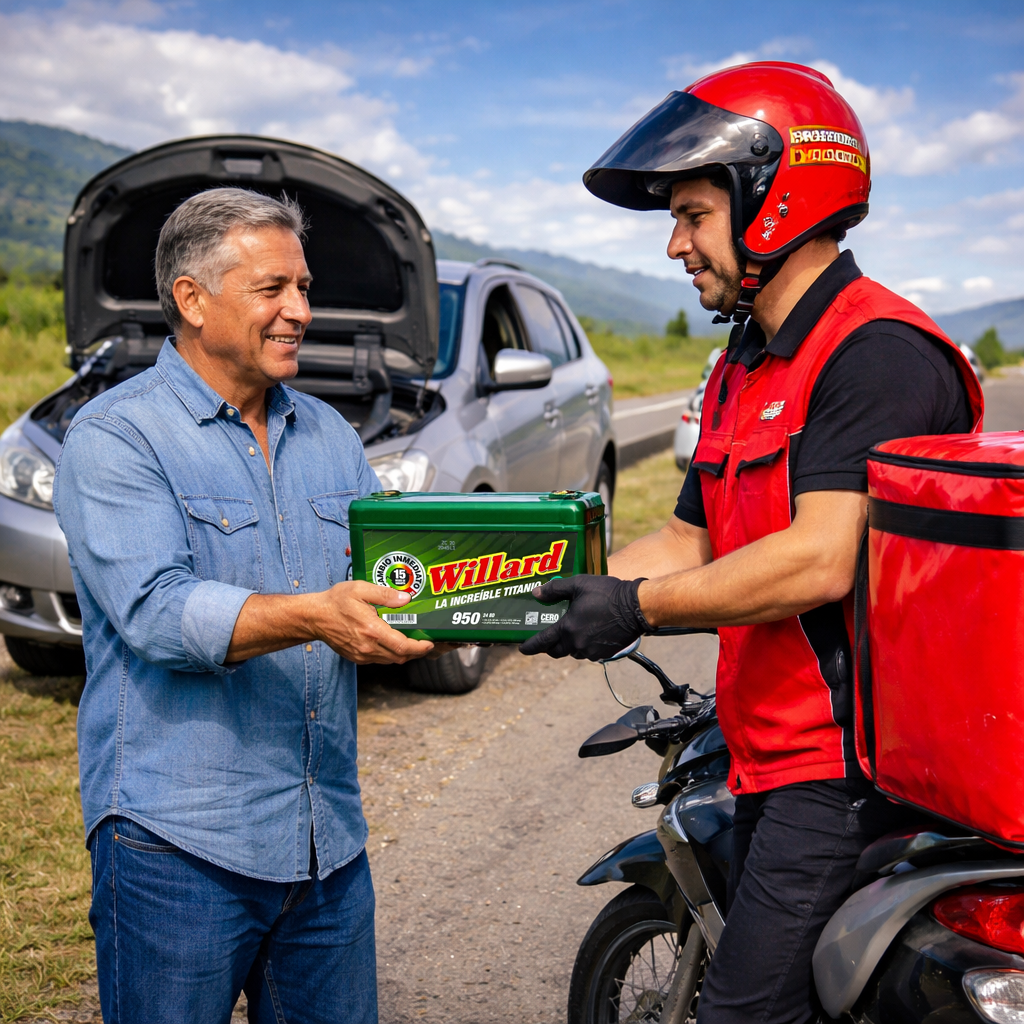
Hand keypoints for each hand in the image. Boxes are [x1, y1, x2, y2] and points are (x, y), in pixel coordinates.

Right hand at [306, 581, 434, 664]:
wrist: (314, 617)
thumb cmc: (336, 602)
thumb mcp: (360, 589)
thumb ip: (384, 594)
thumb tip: (405, 598)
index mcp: (372, 630)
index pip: (402, 647)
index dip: (420, 648)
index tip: (429, 644)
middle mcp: (368, 647)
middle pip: (400, 657)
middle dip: (416, 652)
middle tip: (425, 643)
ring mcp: (361, 655)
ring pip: (390, 660)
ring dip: (403, 654)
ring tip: (412, 643)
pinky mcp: (356, 658)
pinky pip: (379, 660)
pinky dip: (390, 654)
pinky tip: (393, 644)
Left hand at [518, 576, 650, 659]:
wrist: (637, 608)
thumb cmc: (608, 593)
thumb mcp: (579, 585)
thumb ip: (555, 589)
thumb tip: (536, 593)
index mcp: (568, 628)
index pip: (542, 642)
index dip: (530, 646)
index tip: (522, 649)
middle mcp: (577, 644)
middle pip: (556, 651)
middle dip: (549, 646)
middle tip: (547, 638)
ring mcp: (592, 651)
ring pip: (573, 652)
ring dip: (569, 644)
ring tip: (571, 630)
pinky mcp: (605, 653)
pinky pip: (588, 652)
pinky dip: (584, 645)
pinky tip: (589, 632)